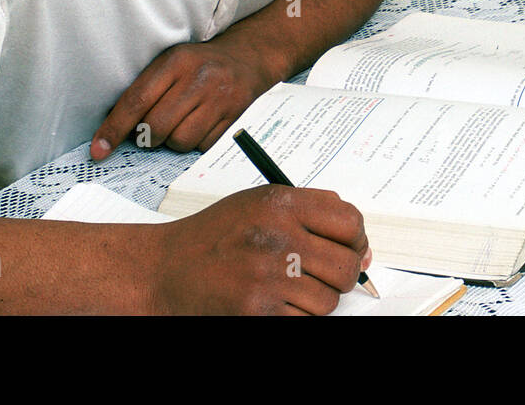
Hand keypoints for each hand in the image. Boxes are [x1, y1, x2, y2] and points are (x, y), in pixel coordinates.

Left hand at [91, 39, 275, 159]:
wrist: (247, 58)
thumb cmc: (199, 64)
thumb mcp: (171, 62)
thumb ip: (146, 90)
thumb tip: (114, 130)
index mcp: (176, 61)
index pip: (137, 100)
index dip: (115, 128)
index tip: (99, 150)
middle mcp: (199, 78)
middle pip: (157, 126)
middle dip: (147, 138)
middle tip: (150, 133)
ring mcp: (219, 98)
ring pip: (181, 141)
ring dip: (173, 142)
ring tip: (179, 125)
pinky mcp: (234, 115)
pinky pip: (203, 146)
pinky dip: (196, 143)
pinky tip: (199, 126)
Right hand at [153, 185, 371, 314]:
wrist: (162, 270)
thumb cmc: (212, 238)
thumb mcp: (258, 204)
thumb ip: (309, 211)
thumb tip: (361, 244)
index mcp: (280, 203)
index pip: (350, 221)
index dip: (357, 239)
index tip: (351, 249)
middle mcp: (276, 235)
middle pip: (346, 265)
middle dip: (340, 276)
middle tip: (319, 276)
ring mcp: (267, 275)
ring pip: (328, 300)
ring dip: (314, 301)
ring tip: (285, 289)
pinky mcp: (258, 311)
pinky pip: (304, 321)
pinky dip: (294, 317)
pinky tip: (273, 304)